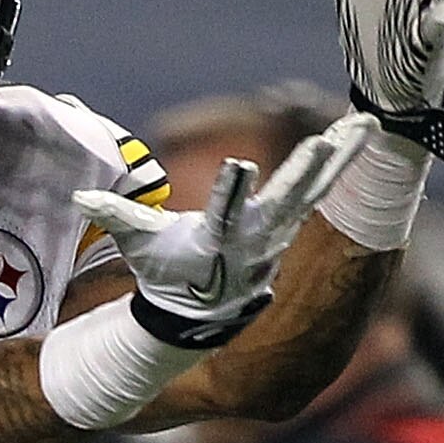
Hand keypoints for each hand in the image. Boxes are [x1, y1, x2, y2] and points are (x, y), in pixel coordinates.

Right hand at [75, 115, 368, 345]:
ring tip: (365, 124)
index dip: (231, 190)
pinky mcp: (290, 230)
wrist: (197, 318)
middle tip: (323, 144)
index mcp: (213, 242)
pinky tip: (359, 135)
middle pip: (282, 204)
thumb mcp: (139, 245)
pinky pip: (321, 194)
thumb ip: (116, 217)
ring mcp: (277, 237)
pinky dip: (341, 165)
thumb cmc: (163, 272)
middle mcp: (253, 241)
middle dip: (302, 175)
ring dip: (340, 160)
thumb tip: (78, 198)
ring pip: (313, 194)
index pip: (221, 212)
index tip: (241, 164)